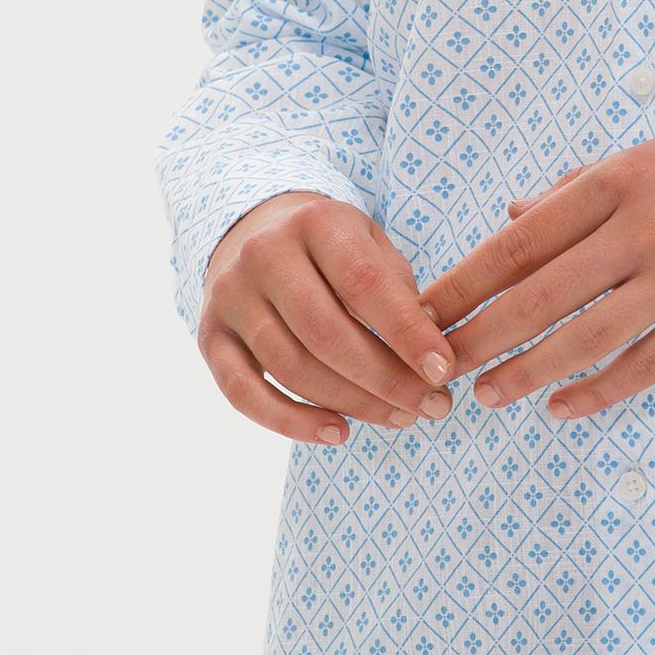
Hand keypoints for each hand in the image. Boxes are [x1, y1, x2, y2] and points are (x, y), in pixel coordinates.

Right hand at [199, 191, 460, 446]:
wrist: (255, 228)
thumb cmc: (332, 247)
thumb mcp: (370, 244)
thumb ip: (398, 290)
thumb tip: (429, 354)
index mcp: (314, 222)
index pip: (364, 284)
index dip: (407, 333)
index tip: (443, 370)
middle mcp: (264, 255)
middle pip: (326, 333)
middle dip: (385, 379)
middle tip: (430, 406)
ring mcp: (231, 297)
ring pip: (291, 367)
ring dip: (352, 403)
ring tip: (401, 417)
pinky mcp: (210, 336)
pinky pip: (243, 393)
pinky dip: (290, 421)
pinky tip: (337, 432)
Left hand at [413, 86, 654, 420]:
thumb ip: (588, 186)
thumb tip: (515, 214)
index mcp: (624, 176)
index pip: (521, 238)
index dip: (464, 281)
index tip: (422, 311)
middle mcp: (647, 223)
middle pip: (539, 293)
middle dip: (479, 337)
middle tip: (433, 371)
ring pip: (587, 334)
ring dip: (529, 372)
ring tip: (489, 397)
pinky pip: (651, 361)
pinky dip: (603, 390)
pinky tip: (568, 409)